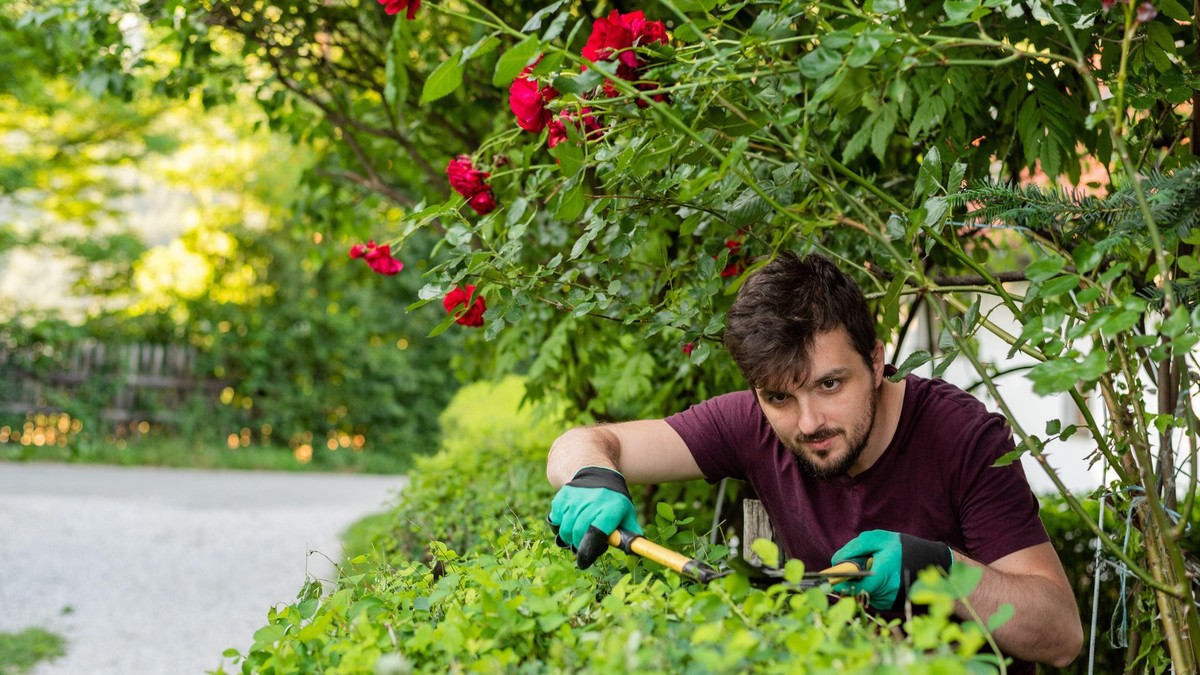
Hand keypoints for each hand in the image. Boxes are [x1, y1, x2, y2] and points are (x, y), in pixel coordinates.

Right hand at [547, 466, 641, 568]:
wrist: (596, 474)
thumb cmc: (614, 501)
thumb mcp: (627, 514)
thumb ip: (631, 534)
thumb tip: (636, 551)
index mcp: (611, 509)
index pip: (596, 533)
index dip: (588, 550)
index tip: (584, 561)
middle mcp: (591, 502)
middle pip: (578, 533)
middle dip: (579, 546)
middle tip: (583, 550)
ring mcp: (575, 499)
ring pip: (565, 529)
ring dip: (569, 538)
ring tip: (577, 535)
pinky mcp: (562, 498)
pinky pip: (555, 521)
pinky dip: (560, 527)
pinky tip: (569, 523)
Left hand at [831, 530, 952, 610]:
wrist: (931, 561)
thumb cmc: (902, 547)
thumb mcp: (878, 538)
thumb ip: (855, 548)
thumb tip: (836, 561)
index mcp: (882, 574)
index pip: (855, 586)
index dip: (840, 583)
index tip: (828, 579)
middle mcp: (885, 592)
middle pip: (855, 591)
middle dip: (849, 580)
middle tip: (854, 566)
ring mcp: (889, 600)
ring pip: (862, 594)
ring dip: (859, 583)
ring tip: (871, 568)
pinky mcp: (890, 605)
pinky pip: (871, 597)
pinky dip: (869, 588)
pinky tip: (878, 576)